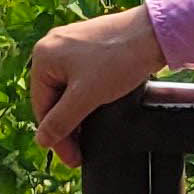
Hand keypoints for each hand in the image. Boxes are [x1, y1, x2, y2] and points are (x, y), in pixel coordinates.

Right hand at [30, 4, 162, 157]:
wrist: (152, 35)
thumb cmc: (118, 60)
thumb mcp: (86, 97)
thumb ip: (61, 121)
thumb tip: (42, 140)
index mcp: (43, 56)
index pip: (41, 106)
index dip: (56, 137)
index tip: (71, 158)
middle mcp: (52, 46)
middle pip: (53, 98)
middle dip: (67, 126)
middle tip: (80, 152)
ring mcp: (71, 45)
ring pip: (68, 89)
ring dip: (77, 113)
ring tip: (89, 135)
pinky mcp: (89, 46)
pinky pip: (80, 78)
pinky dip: (86, 97)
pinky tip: (96, 110)